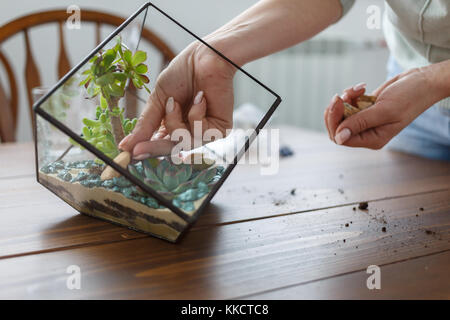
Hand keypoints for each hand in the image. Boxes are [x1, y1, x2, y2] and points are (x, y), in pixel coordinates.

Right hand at [119, 41, 235, 158]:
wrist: (204, 58)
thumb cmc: (183, 74)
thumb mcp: (158, 100)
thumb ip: (145, 124)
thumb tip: (126, 145)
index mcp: (172, 125)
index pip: (157, 145)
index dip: (143, 150)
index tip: (126, 156)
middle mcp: (189, 131)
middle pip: (170, 150)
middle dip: (153, 148)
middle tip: (138, 150)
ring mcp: (204, 132)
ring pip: (183, 142)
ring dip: (174, 122)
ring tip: (175, 102)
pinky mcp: (219, 130)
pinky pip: (200, 133)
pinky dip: (195, 115)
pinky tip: (199, 98)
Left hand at [324, 67, 443, 149]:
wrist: (422, 81)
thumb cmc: (409, 97)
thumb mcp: (384, 110)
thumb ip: (360, 123)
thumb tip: (339, 137)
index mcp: (372, 139)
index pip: (341, 138)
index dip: (334, 121)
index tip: (339, 102)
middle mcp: (367, 133)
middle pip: (337, 128)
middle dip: (334, 111)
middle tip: (339, 96)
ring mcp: (365, 121)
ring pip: (340, 115)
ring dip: (344, 100)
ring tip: (357, 89)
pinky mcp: (365, 109)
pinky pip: (347, 104)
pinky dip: (350, 94)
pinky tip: (362, 87)